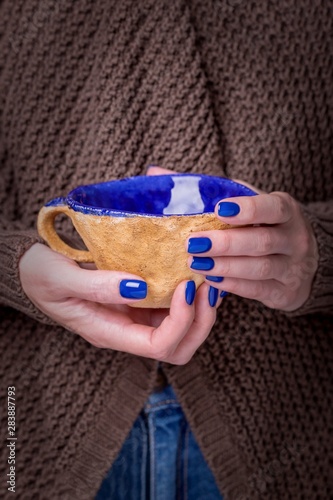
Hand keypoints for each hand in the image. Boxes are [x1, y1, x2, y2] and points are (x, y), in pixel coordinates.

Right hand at [19, 243, 219, 363]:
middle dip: (200, 322)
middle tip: (207, 286)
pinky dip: (190, 297)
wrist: (33, 274)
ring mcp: (134, 319)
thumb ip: (97, 285)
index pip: (157, 345)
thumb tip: (140, 287)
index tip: (185, 286)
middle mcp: (127, 332)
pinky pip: (173, 309)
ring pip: (182, 332)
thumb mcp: (61, 279)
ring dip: (200, 310)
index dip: (180, 320)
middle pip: (179, 348)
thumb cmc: (41, 277)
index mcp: (108, 332)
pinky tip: (192, 274)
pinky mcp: (138, 303)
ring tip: (206, 278)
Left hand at [147, 166, 318, 311]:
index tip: (219, 209)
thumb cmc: (261, 225)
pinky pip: (257, 290)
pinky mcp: (284, 292)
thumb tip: (156, 173)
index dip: (248, 209)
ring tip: (196, 263)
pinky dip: (232, 285)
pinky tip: (210, 280)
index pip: (272, 208)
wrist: (301, 261)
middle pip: (262, 241)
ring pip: (259, 268)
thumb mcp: (243, 203)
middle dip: (226, 243)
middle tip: (194, 243)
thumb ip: (206, 190)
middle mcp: (294, 238)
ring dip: (225, 266)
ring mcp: (291, 268)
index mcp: (285, 210)